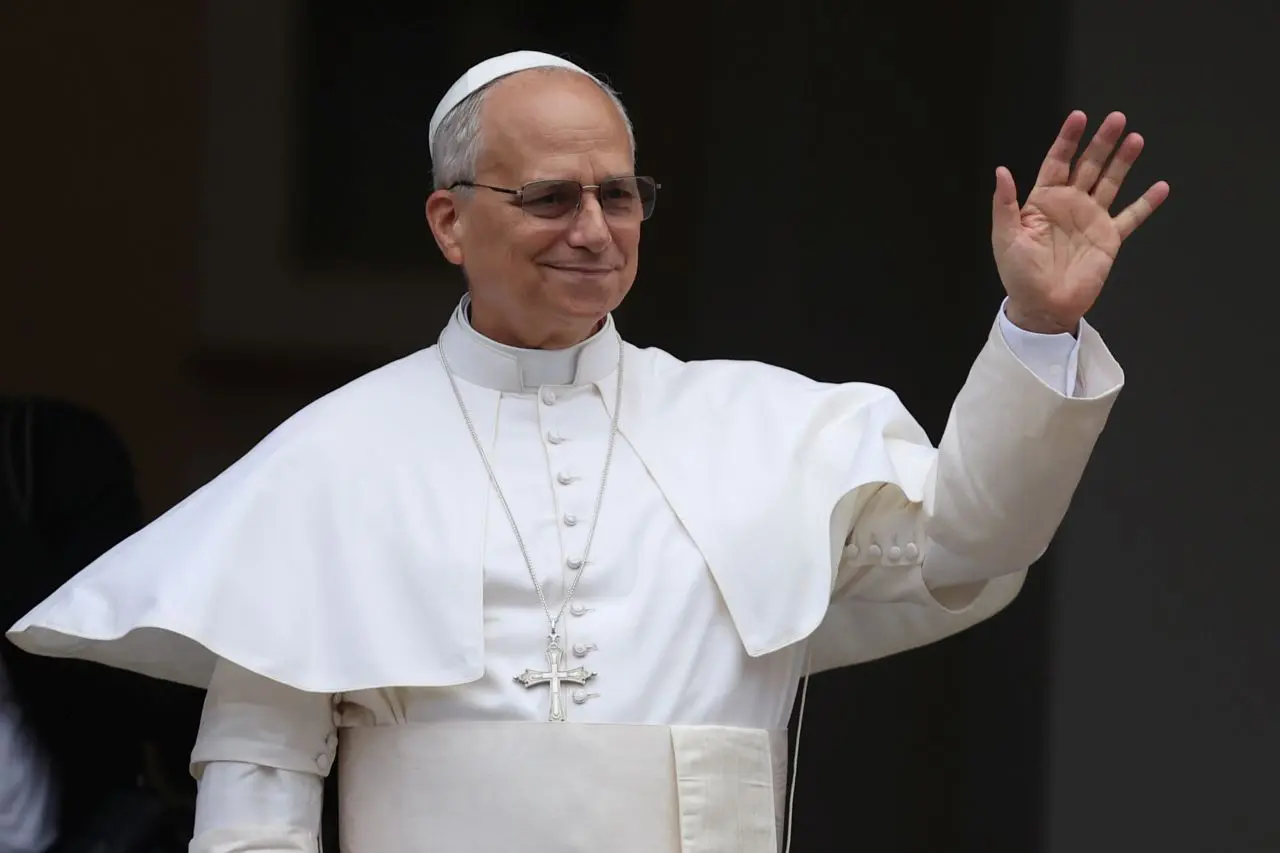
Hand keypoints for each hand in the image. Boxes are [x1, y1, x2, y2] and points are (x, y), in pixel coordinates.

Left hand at [991, 111, 1169, 333]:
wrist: (1042, 307)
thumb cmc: (1019, 274)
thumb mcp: (1005, 238)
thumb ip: (1005, 204)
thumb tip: (1001, 170)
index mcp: (1043, 201)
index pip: (1057, 162)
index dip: (1067, 140)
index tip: (1079, 117)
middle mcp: (1070, 204)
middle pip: (1089, 166)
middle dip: (1102, 142)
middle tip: (1117, 118)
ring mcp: (1091, 219)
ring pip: (1111, 183)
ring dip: (1124, 161)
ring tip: (1136, 138)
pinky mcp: (1109, 238)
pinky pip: (1131, 217)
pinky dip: (1146, 203)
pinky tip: (1161, 186)